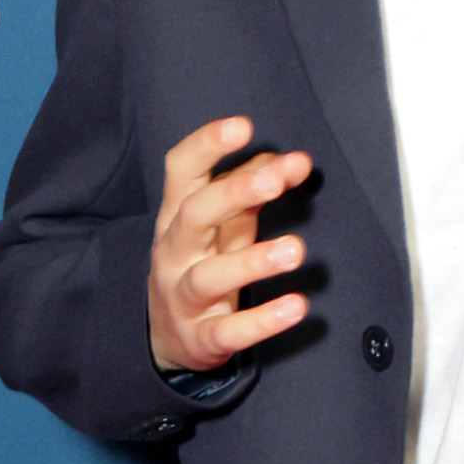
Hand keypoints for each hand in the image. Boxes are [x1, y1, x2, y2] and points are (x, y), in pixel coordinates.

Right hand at [147, 118, 311, 374]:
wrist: (167, 337)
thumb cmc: (202, 263)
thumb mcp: (221, 225)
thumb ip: (251, 191)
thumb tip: (290, 160)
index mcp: (177, 216)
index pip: (181, 172)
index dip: (206, 146)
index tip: (242, 125)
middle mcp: (174, 252)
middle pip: (194, 216)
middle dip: (234, 193)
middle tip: (276, 178)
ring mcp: (184, 296)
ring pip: (209, 277)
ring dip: (252, 262)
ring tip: (296, 250)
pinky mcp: (202, 338)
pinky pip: (229, 331)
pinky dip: (262, 321)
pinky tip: (296, 307)